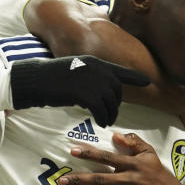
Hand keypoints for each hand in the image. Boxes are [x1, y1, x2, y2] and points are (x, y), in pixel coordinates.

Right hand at [9, 55, 149, 126]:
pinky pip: (101, 109)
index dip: (135, 77)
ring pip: (110, 101)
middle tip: (112, 114)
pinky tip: (100, 122)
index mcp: (95, 62)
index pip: (120, 70)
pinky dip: (102, 117)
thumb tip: (99, 91)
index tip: (148, 81)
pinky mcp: (85, 94)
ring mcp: (92, 80)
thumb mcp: (75, 70)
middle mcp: (97, 69)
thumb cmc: (51, 78)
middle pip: (116, 90)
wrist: (37, 80)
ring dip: (110, 114)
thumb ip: (90, 77)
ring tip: (106, 121)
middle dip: (117, 104)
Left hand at [57, 132, 184, 184]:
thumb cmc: (157, 171)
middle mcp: (127, 179)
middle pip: (99, 179)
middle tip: (61, 179)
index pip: (107, 157)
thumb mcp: (149, 152)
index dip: (90, 154)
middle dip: (79, 179)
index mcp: (131, 164)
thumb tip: (115, 135)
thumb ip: (133, 141)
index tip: (73, 151)